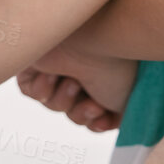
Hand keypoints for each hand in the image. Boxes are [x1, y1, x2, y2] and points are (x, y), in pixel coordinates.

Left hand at [15, 40, 137, 132]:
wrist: (95, 41)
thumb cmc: (118, 66)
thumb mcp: (131, 101)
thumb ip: (122, 117)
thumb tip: (109, 122)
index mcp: (105, 75)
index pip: (96, 113)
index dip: (97, 122)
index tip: (102, 120)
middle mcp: (83, 69)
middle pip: (74, 112)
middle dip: (81, 114)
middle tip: (92, 104)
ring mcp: (60, 63)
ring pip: (53, 104)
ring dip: (64, 100)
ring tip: (73, 82)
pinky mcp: (36, 59)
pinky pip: (32, 92)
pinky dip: (43, 90)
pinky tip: (53, 75)